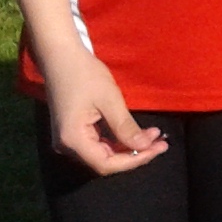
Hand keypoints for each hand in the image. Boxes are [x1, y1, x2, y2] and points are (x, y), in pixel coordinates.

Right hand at [40, 47, 165, 176]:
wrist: (60, 57)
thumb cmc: (85, 75)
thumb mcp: (110, 100)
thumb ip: (126, 128)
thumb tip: (145, 147)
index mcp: (73, 140)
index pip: (106, 164)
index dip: (135, 160)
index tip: (158, 148)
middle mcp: (67, 146)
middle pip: (105, 161)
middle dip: (135, 153)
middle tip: (161, 143)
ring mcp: (68, 139)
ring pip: (103, 153)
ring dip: (128, 147)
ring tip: (154, 137)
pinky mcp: (73, 131)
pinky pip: (98, 143)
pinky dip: (118, 140)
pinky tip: (136, 133)